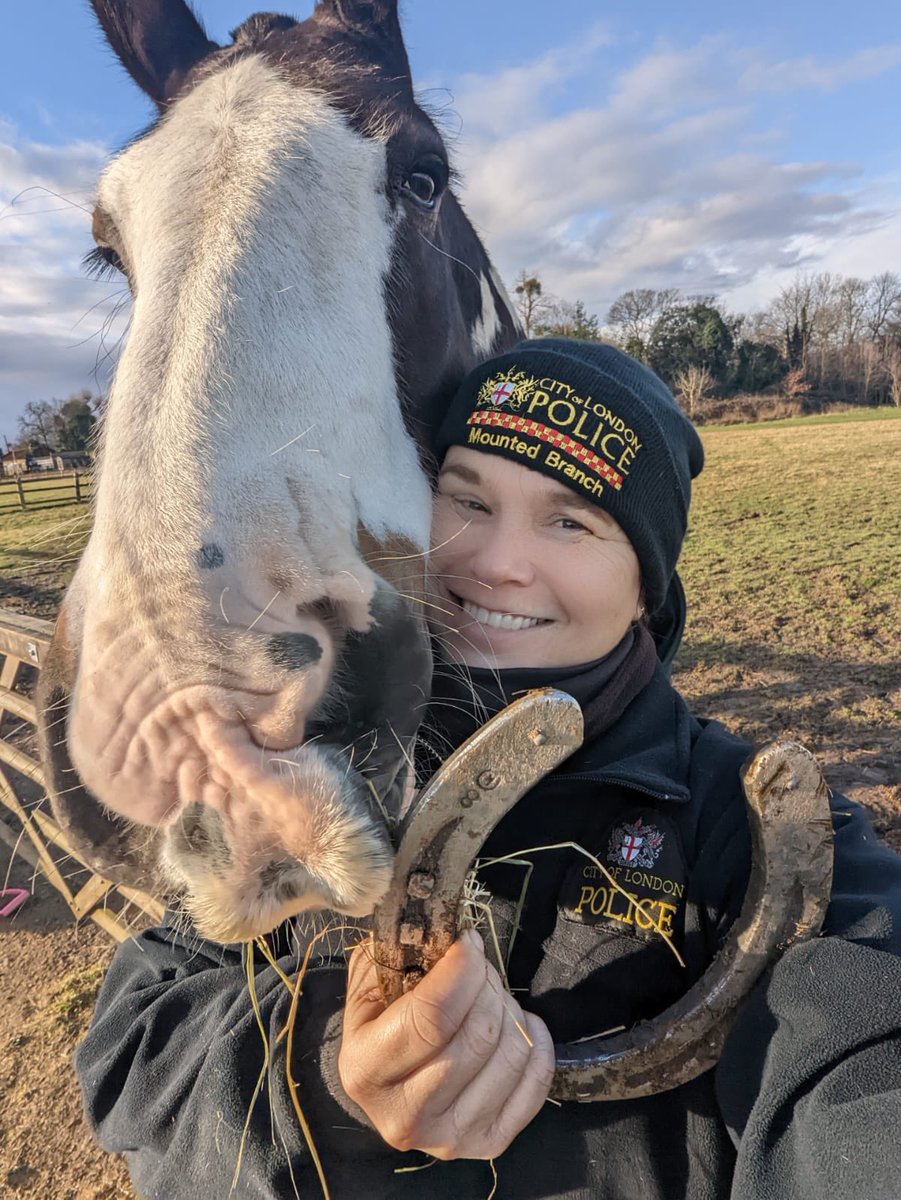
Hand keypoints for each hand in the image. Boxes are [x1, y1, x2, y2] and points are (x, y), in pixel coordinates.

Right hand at [339, 928, 554, 1159]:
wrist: (386, 1084)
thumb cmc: (379, 1022)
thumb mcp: (370, 983)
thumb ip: (400, 954)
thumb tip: (454, 934)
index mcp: (366, 1069)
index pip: (432, 1016)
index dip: (462, 970)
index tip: (469, 942)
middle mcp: (403, 1115)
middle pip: (478, 1034)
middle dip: (488, 985)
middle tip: (479, 969)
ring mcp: (448, 1138)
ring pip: (511, 1055)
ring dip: (511, 1010)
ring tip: (493, 997)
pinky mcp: (486, 1144)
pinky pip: (536, 1086)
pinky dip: (538, 1044)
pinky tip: (522, 1025)